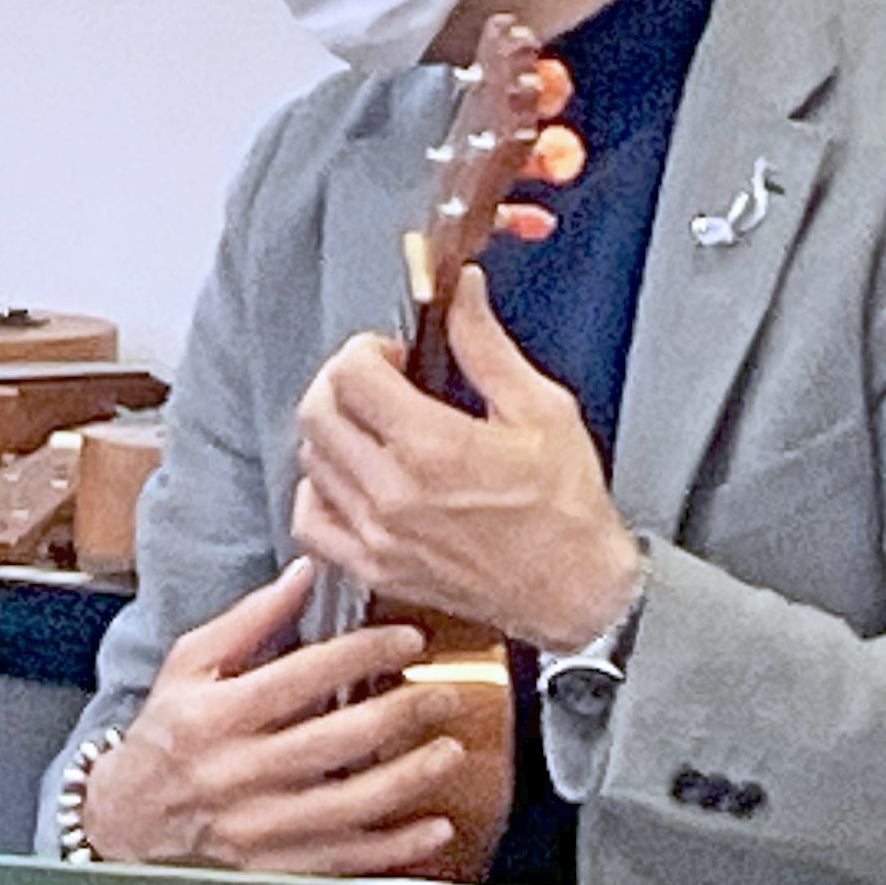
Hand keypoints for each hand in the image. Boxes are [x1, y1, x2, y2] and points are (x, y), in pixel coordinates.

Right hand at [82, 559, 494, 876]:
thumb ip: (250, 619)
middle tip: (443, 696)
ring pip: (349, 806)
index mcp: (215, 714)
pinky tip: (435, 828)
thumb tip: (305, 573)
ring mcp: (256, 826)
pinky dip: (396, 850)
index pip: (303, 676)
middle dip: (403, 713)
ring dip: (409, 778)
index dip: (363, 653)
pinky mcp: (271, 867)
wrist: (126, 817)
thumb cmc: (166, 732)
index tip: (409, 640)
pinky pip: (344, 861)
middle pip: (337, 741)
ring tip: (449, 751)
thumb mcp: (189, 664)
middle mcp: (236, 772)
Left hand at [290, 267, 641, 653]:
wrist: (575, 590)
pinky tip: (349, 480)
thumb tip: (464, 294)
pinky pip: (310, 521)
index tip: (393, 355)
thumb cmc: (566, 509)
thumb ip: (486, 347)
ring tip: (371, 429)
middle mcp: (393, 491)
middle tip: (376, 383)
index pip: (351, 373)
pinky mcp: (374, 567)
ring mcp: (377, 534)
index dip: (367, 350)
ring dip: (332, 432)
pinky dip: (318, 492)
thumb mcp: (542, 410)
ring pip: (309, 461)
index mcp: (434, 446)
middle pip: (317, 412)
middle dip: (340, 382)